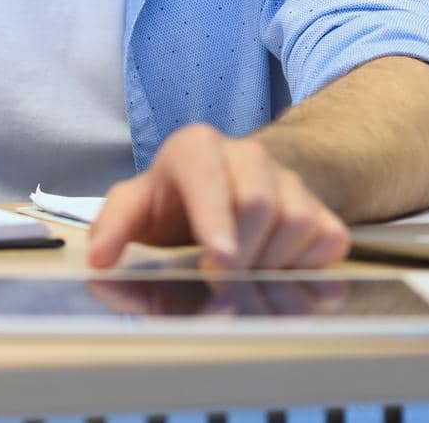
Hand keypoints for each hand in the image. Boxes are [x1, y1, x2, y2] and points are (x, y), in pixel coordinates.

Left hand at [87, 124, 350, 270]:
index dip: (216, 218)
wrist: (229, 195)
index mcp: (195, 149)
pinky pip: (329, 240)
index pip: (210, 175)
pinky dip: (305, 268)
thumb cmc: (173, 206)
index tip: (219, 259)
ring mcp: (291, 182)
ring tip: (240, 273)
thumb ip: (112, 229)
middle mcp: (248, 156)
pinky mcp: (323, 210)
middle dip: (241, 253)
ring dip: (268, 264)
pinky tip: (274, 270)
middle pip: (260, 203)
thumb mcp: (134, 209)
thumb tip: (100, 260)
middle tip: (219, 279)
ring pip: (298, 224)